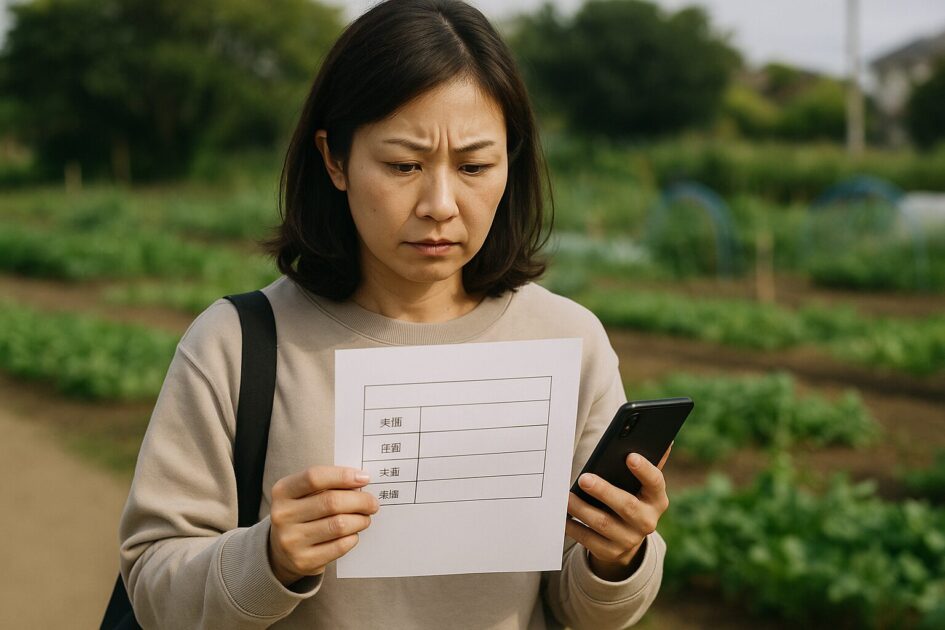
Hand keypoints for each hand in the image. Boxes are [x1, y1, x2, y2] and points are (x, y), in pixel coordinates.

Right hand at [268, 465, 378, 585]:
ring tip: (365, 518)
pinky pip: (339, 546)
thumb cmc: (302, 513)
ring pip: (338, 525)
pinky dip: (352, 537)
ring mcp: (291, 540)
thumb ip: (329, 484)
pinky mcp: (304, 560)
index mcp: (283, 491)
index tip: (364, 478)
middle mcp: (282, 515)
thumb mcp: (305, 494)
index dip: (343, 475)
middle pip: (331, 502)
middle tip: (372, 503)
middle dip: (360, 501)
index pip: (314, 477)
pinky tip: (353, 533)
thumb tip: (361, 482)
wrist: (282, 550)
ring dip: (359, 520)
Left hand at [565, 443, 671, 580]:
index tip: (630, 456)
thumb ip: (647, 464)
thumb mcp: (641, 486)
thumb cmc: (632, 499)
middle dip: (604, 491)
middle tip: (584, 478)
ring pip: (603, 523)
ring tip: (566, 496)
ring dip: (582, 509)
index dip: (644, 470)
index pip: (656, 482)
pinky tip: (562, 515)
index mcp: (657, 500)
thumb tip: (664, 441)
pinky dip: (573, 527)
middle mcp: (647, 521)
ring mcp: (629, 539)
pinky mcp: (610, 552)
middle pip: (627, 506)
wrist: (626, 539)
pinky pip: (588, 539)